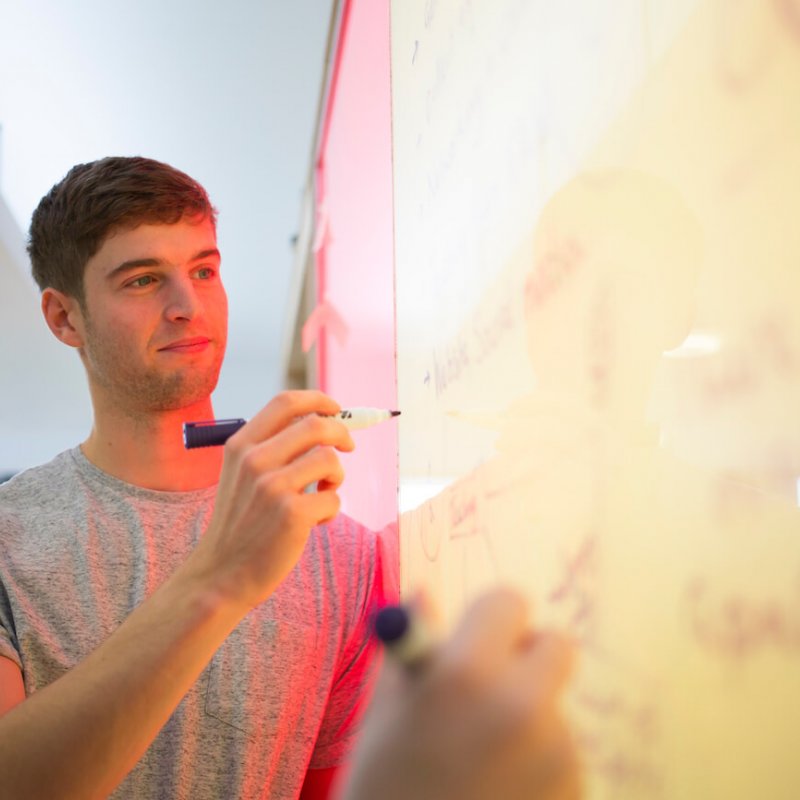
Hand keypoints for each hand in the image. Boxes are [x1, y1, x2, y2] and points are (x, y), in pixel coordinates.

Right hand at [190, 390, 353, 608]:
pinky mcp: (292, 514)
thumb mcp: (241, 475)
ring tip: (323, 492)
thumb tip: (322, 422)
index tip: (335, 409)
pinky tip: (314, 522)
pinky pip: (333, 498)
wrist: (221, 575)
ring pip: (330, 460)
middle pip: (317, 424)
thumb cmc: (240, 523)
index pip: (286, 401)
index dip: (318, 400)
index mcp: (242, 445)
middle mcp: (255, 461)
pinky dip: (331, 509)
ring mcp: (273, 487)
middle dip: (342, 433)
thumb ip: (272, 448)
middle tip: (347, 447)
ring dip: (337, 476)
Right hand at [338, 588, 581, 799]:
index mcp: (466, 675)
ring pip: (555, 704)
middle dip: (528, 656)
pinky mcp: (577, 792)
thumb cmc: (383, 790)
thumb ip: (413, 650)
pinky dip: (539, 762)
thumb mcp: (385, 714)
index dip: (489, 617)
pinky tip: (501, 792)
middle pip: (557, 644)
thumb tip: (424, 594)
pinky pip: (562, 752)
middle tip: (494, 686)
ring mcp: (557, 754)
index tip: (476, 640)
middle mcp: (522, 706)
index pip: (508, 601)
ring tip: (483, 761)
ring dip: (529, 715)